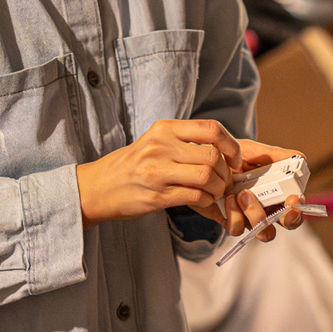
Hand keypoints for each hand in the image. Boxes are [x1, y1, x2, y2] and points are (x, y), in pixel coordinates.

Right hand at [76, 119, 242, 227]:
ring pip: (206, 177)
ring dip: (218, 189)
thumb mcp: (155, 141)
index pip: (211, 129)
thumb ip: (185, 141)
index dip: (231, 145)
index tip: (234, 159)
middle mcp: (160, 146)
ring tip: (214, 193)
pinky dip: (207, 202)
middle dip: (226, 174)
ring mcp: (157, 171)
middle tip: (224, 182)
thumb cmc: (132, 165)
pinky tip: (204, 202)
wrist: (98, 187)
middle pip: (213, 156)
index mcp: (164, 129)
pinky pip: (196, 197)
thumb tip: (223, 149)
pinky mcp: (157, 196)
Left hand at [220, 139, 306, 239]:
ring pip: (262, 231)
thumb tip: (300, 157)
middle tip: (277, 205)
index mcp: (277, 192)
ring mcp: (248, 217)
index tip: (293, 199)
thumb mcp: (253, 151)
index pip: (295, 208)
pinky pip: (237, 229)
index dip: (298, 209)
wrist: (203, 160)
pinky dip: (235, 215)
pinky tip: (229, 197)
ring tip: (242, 193)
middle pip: (285, 225)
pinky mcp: (229, 220)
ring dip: (255, 213)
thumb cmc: (231, 156)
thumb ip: (275, 155)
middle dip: (285, 218)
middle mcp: (266, 207)